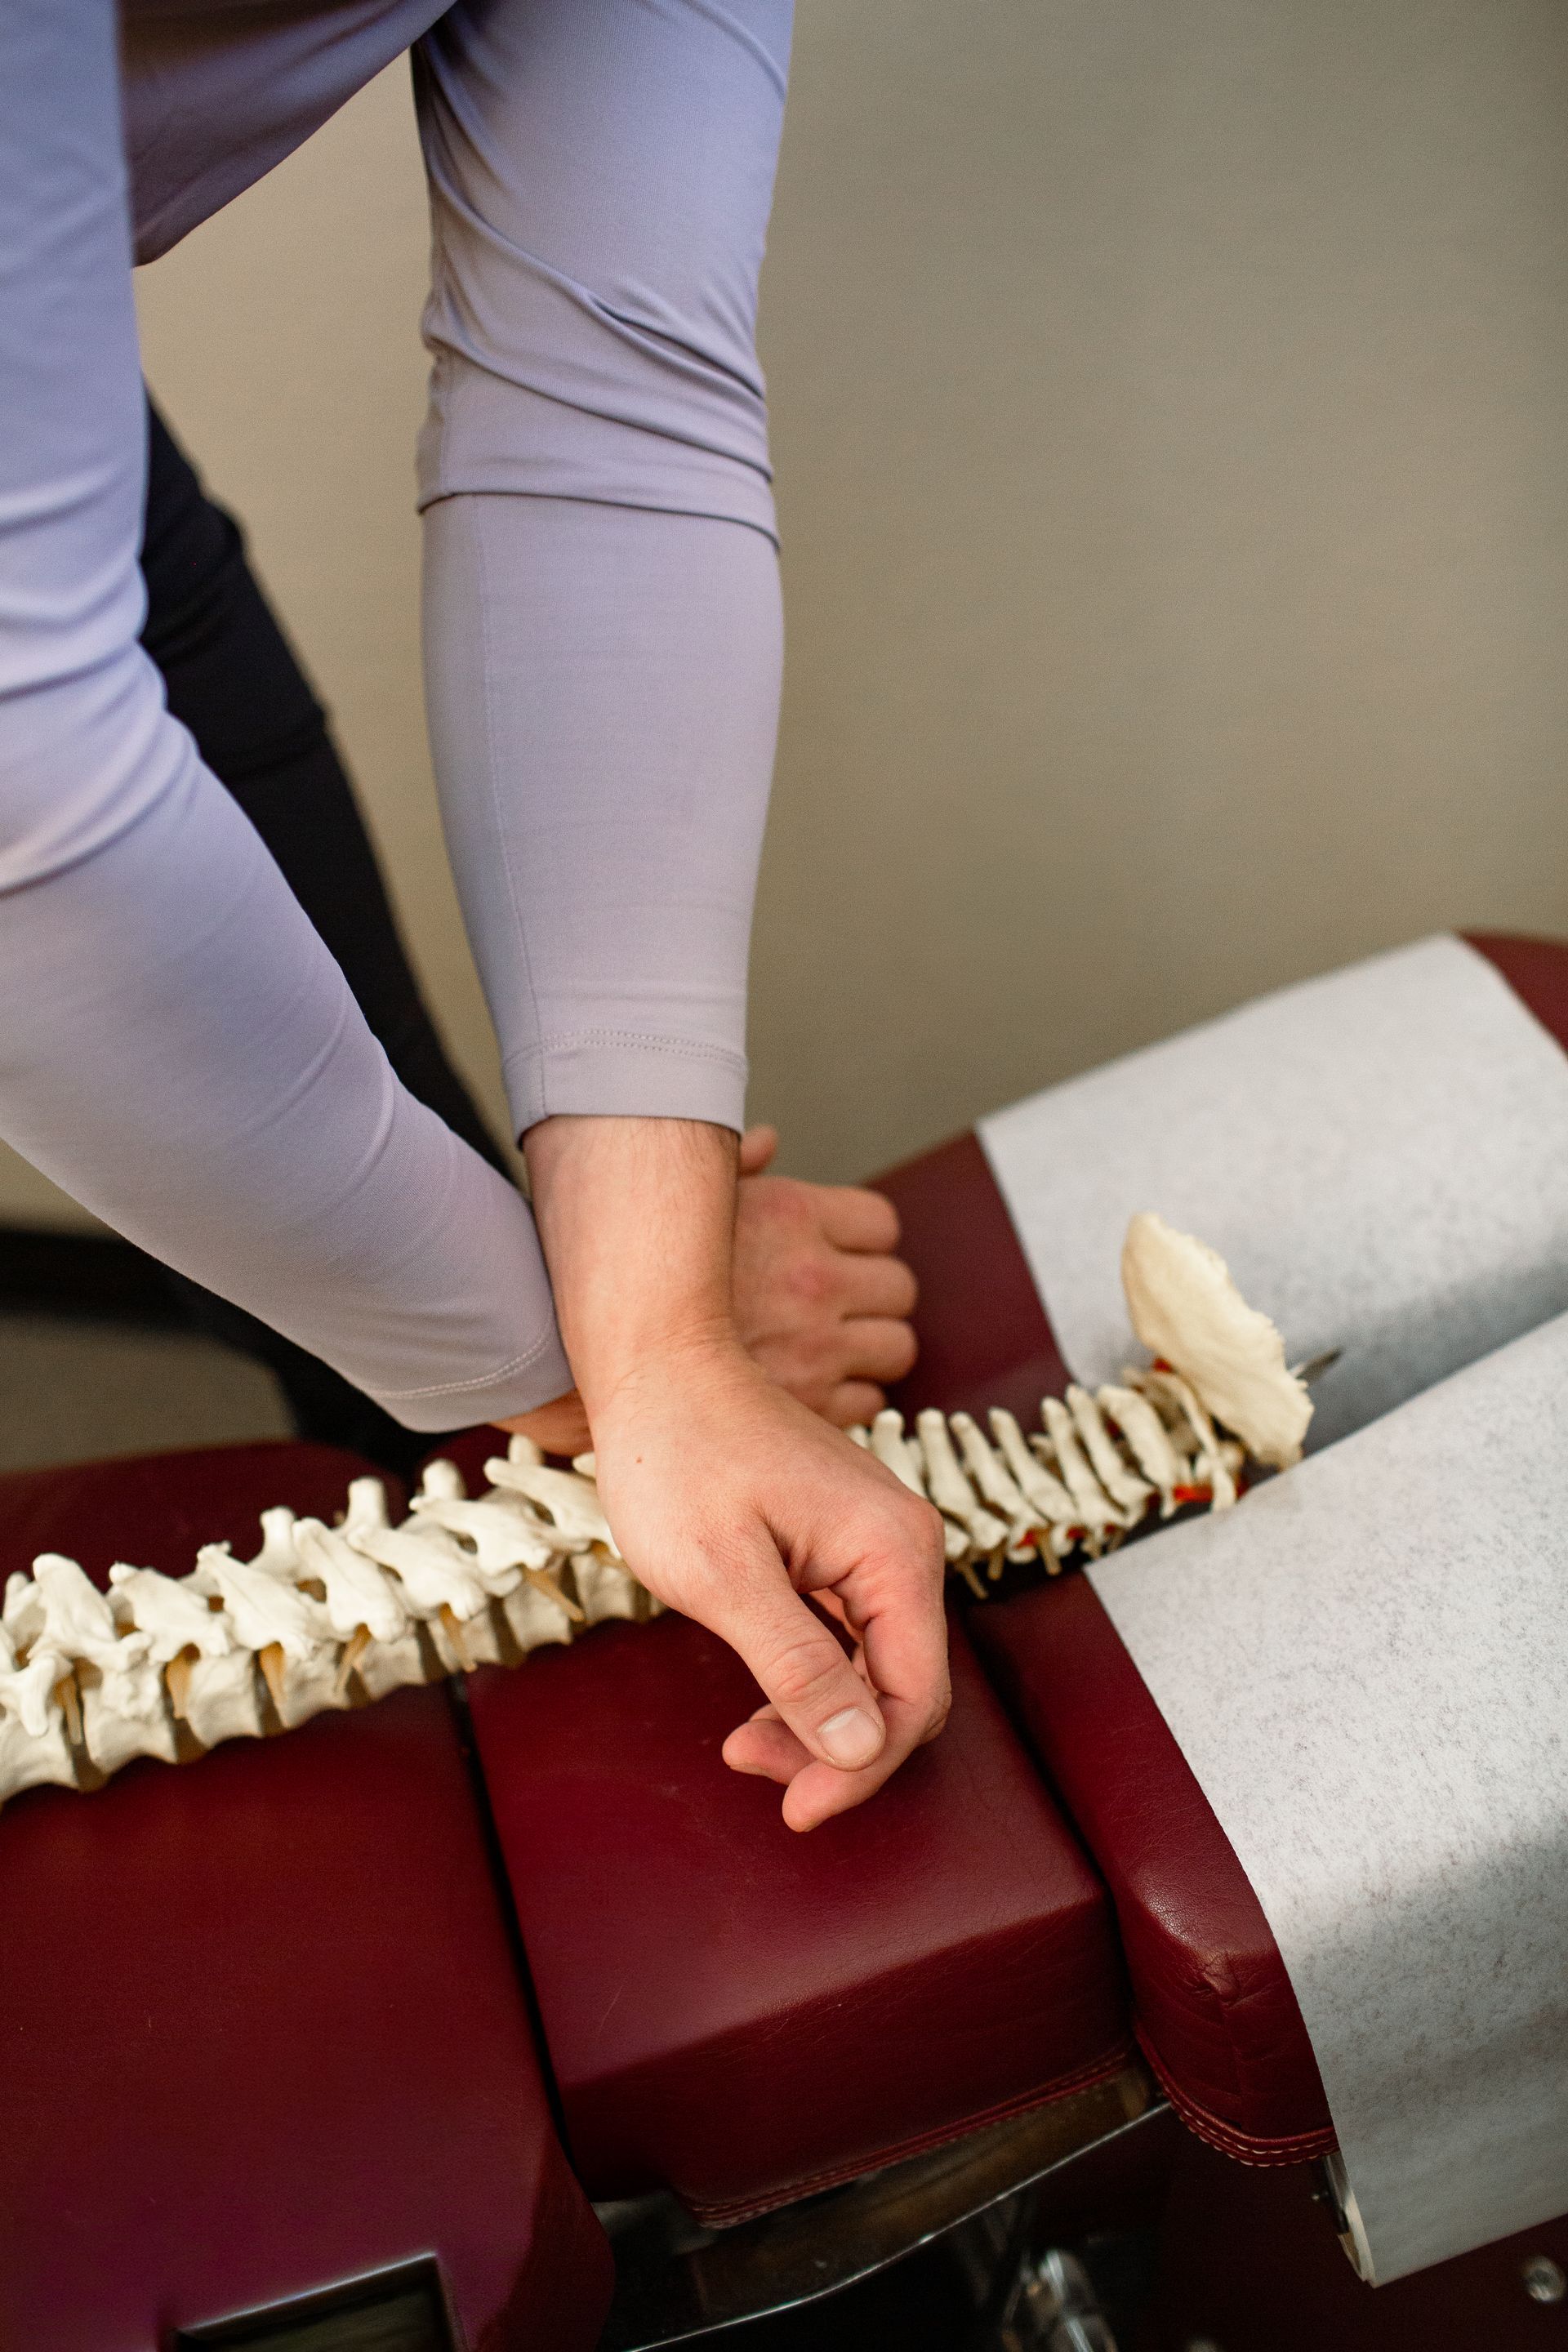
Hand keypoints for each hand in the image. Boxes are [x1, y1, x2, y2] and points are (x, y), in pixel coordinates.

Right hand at [505, 1124, 920, 1452]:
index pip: (881, 1225)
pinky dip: (850, 1398)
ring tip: (832, 1352)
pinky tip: (813, 1390)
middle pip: (899, 1289)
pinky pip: (868, 1402)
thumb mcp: (679, 1199)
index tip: (845, 1257)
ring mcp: (816, 1347)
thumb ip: (733, 1169)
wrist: (585, 1355)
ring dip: (871, 1350)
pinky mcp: (807, 1406)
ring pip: (895, 1350)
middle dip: (876, 1300)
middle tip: (843, 1309)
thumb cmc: (624, 1273)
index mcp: (794, 1215)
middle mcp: (815, 1280)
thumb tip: (764, 1142)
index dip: (865, 1244)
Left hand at [589, 1338, 948, 1830]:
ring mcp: (876, 1541)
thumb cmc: (677, 1456)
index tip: (794, 1807)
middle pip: (903, 1686)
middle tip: (752, 1767)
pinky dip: (812, 1675)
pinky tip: (760, 1695)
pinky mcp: (843, 1541)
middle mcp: (904, 1545)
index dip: (860, 1767)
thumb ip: (798, 1667)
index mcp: (894, 1551)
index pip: (913, 1696)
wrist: (657, 1364)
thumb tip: (863, 1751)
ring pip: (876, 1665)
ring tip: (742, 1740)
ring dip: (821, 1718)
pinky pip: (850, 1631)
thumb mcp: (724, 1576)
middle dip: (839, 1748)